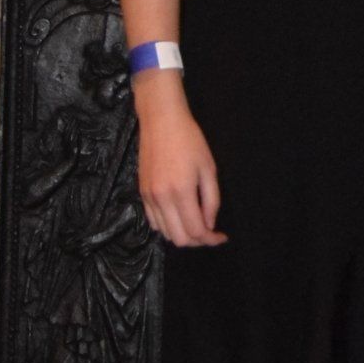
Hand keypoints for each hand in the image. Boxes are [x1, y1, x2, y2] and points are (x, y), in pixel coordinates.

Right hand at [135, 76, 226, 245]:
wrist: (161, 120)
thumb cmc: (190, 140)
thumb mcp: (208, 168)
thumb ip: (211, 200)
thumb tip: (209, 224)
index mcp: (181, 192)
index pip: (196, 230)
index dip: (211, 239)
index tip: (222, 237)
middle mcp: (162, 199)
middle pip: (179, 238)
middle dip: (198, 241)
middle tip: (210, 232)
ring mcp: (148, 197)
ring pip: (165, 233)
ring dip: (182, 234)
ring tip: (196, 223)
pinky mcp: (141, 193)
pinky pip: (153, 222)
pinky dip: (168, 226)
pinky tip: (179, 216)